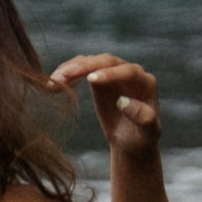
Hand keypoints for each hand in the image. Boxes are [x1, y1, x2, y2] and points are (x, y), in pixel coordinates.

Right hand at [45, 53, 162, 160]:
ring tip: (54, 80)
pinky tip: (53, 83)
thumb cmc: (141, 137)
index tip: (91, 80)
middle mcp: (130, 72)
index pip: (128, 71)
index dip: (110, 74)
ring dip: (72, 68)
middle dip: (85, 66)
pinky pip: (81, 69)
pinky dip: (67, 74)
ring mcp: (112, 73)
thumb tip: (122, 101)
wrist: (130, 140)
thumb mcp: (148, 132)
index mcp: (146, 82)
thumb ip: (142, 117)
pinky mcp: (98, 77)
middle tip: (64, 76)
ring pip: (91, 62)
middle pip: (107, 61)